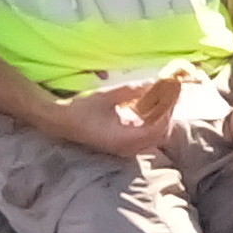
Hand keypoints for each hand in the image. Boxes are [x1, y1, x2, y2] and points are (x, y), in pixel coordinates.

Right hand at [45, 74, 189, 159]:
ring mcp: (125, 149)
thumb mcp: (107, 96)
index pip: (157, 128)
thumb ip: (132, 91)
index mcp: (125, 139)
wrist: (61, 122)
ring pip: (154, 137)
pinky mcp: (122, 146)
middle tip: (171, 94)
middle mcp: (128, 149)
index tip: (172, 94)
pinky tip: (150, 108)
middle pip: (160, 135)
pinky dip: (152, 123)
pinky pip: (145, 137)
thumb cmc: (82, 109)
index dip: (168, 111)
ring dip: (161, 118)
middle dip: (168, 114)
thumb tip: (154, 83)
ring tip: (163, 99)